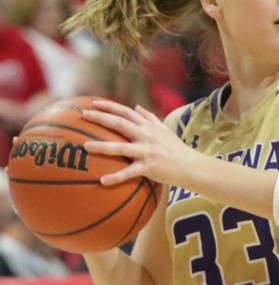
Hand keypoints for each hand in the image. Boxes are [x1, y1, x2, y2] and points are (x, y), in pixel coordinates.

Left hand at [82, 100, 196, 186]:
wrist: (190, 165)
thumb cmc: (175, 147)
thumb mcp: (164, 129)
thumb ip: (149, 117)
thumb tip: (136, 107)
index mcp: (148, 126)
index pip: (126, 112)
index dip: (109, 106)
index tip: (93, 103)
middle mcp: (147, 135)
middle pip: (120, 124)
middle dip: (101, 118)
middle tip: (83, 115)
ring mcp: (148, 151)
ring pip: (122, 148)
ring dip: (103, 147)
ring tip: (85, 147)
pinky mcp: (150, 167)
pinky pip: (130, 172)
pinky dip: (116, 177)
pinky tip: (102, 181)